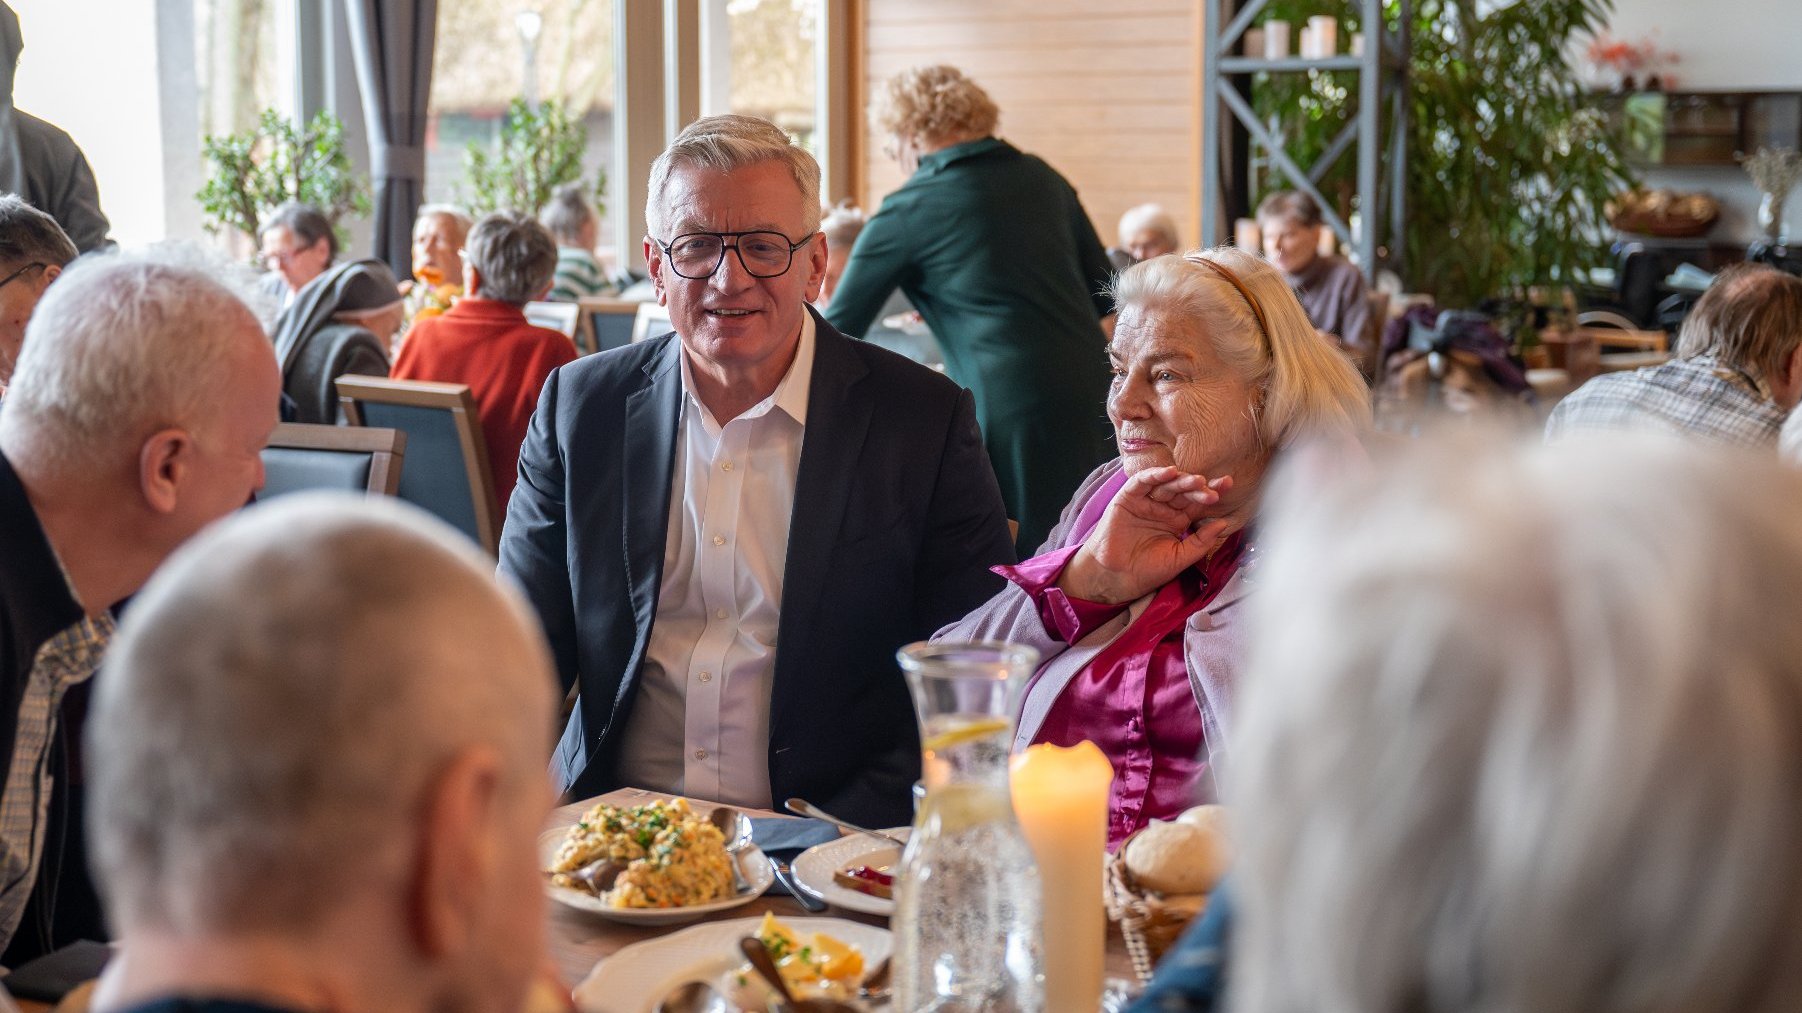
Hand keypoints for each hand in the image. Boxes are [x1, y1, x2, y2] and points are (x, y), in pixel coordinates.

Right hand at [1058, 467, 1233, 604]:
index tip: (1228, 485)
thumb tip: (1223, 522)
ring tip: (1196, 481)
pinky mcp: (1128, 497)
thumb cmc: (1147, 570)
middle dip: (1199, 487)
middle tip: (1211, 489)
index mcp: (1177, 519)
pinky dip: (1154, 475)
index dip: (1212, 491)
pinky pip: (1142, 482)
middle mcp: (1163, 507)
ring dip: (1181, 480)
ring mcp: (1146, 501)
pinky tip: (1169, 472)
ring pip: (1166, 484)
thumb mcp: (1180, 558)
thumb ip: (1201, 542)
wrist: (1117, 578)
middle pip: (1184, 490)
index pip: (1198, 502)